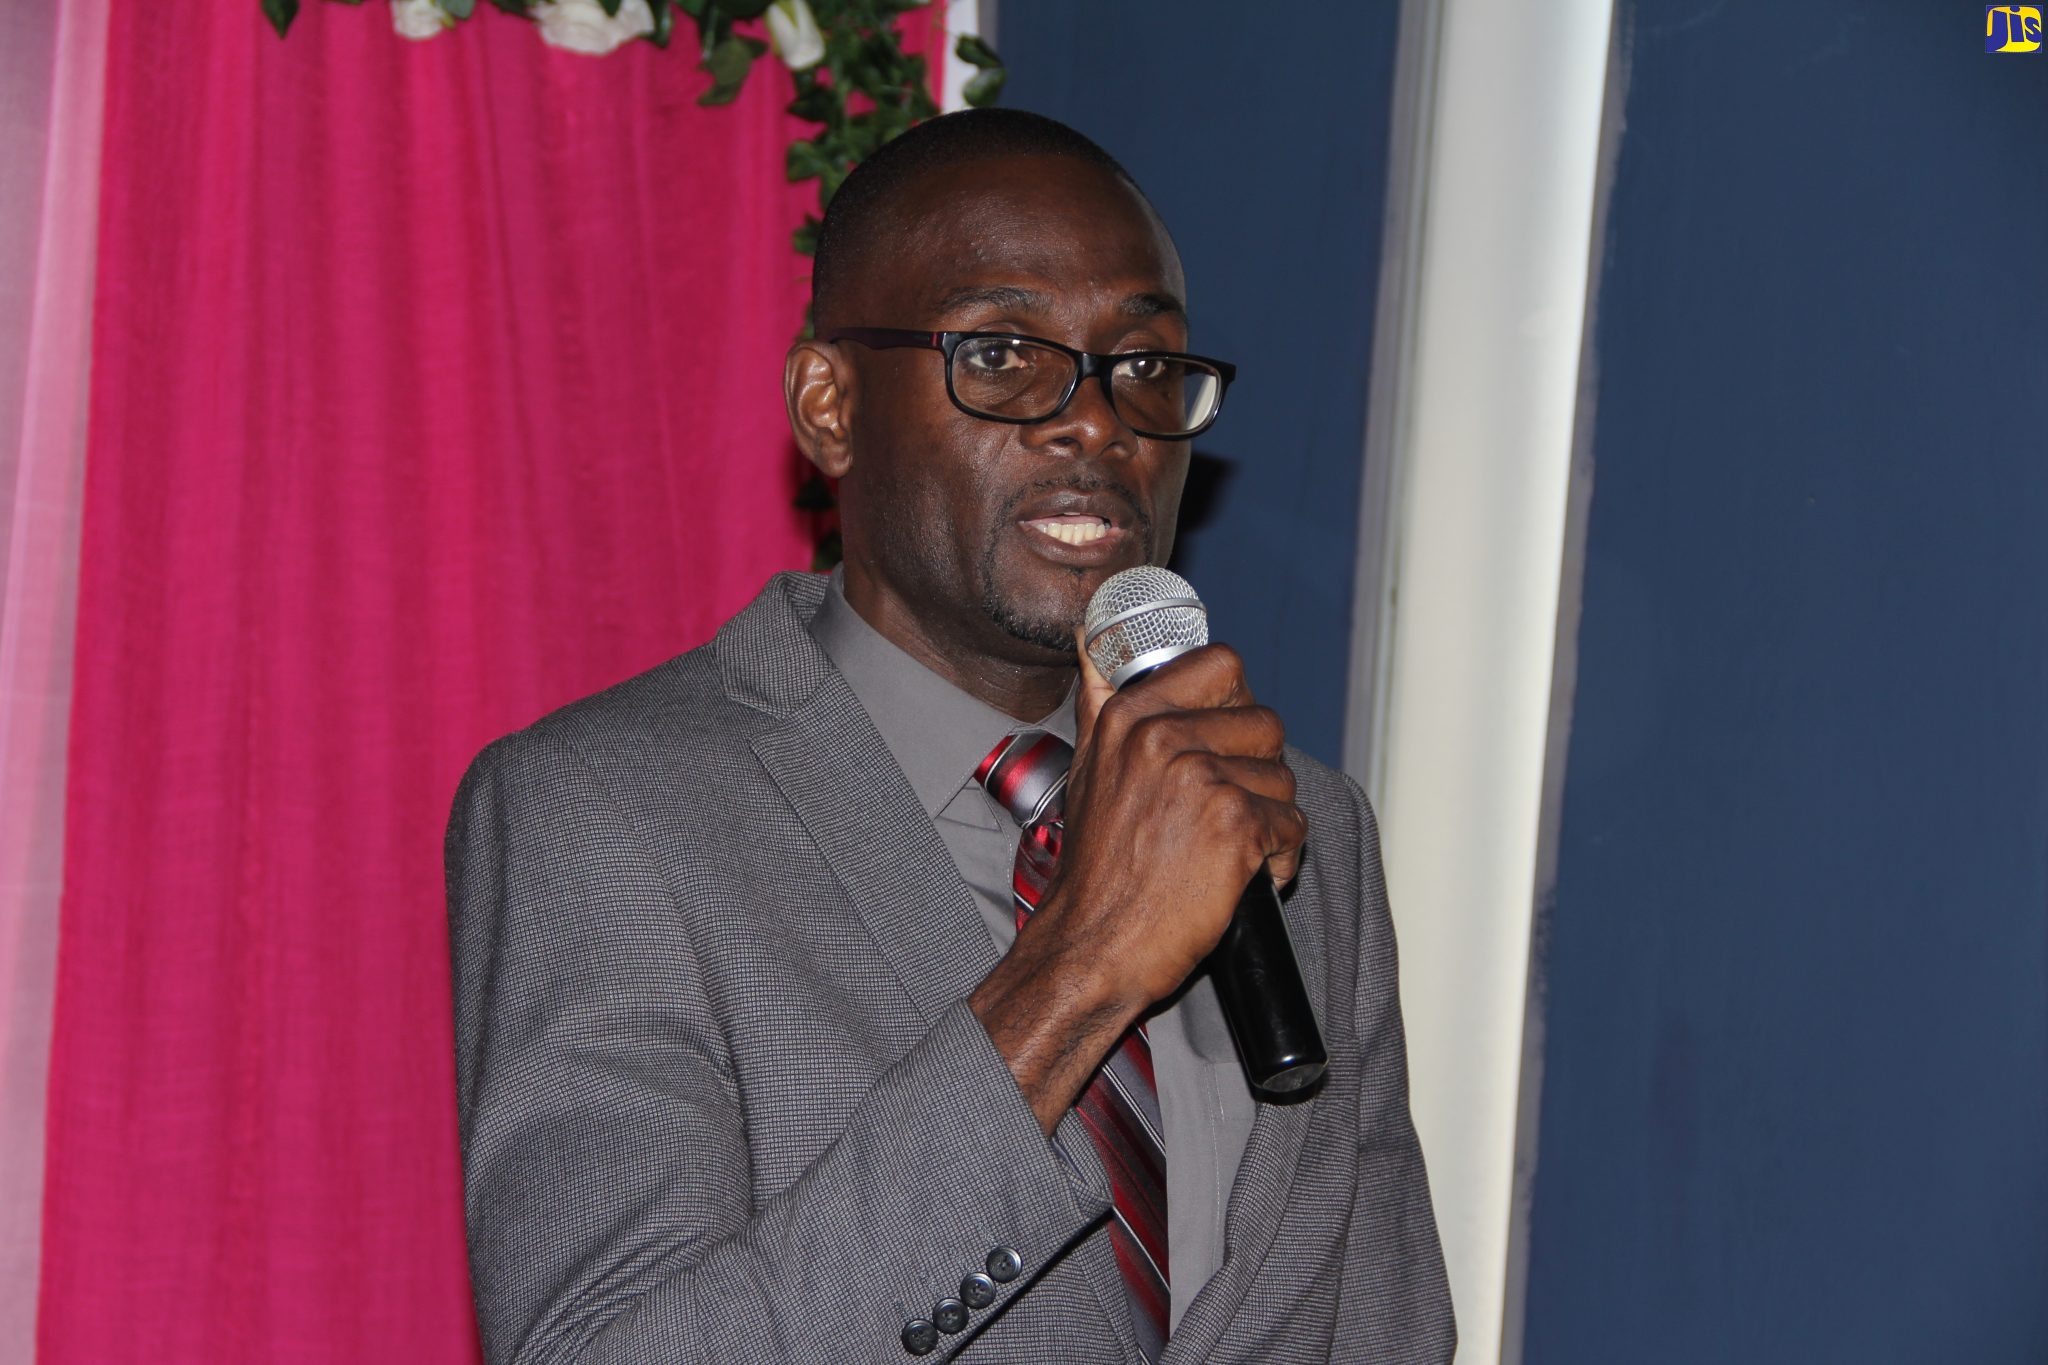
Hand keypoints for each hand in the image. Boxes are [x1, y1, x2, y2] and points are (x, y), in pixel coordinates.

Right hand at [969, 636, 1305, 1133]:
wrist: (1091, 947)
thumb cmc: (1096, 869)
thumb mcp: (1086, 769)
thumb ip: (1103, 703)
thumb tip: (1095, 644)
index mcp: (1131, 714)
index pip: (1223, 664)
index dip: (1236, 703)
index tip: (1225, 739)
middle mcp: (1162, 737)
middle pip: (1265, 722)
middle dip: (1257, 771)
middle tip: (1223, 811)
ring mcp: (1200, 779)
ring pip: (1283, 779)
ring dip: (1269, 819)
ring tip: (1226, 849)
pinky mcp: (1235, 826)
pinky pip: (1293, 828)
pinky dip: (1278, 860)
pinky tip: (1242, 877)